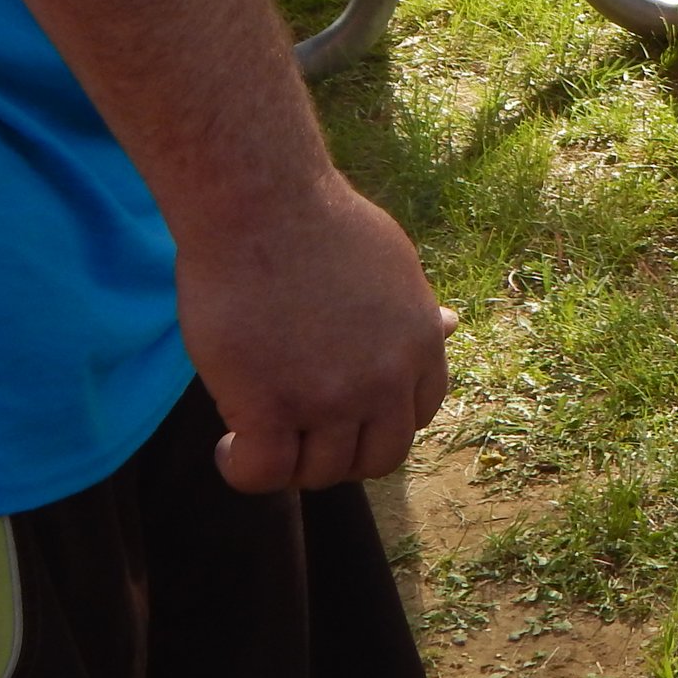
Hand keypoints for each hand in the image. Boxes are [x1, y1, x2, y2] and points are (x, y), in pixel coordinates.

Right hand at [174, 170, 454, 492]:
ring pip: (320, 472)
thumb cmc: (319, 225)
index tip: (340, 409)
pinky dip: (243, 468)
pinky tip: (229, 442)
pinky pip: (263, 473)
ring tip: (257, 434)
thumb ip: (415, 312)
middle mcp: (386, 378)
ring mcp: (331, 397)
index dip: (377, 420)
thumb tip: (449, 324)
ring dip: (288, 462)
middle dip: (340, 453)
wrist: (263, 205)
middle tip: (299, 431)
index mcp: (421, 343)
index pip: (418, 415)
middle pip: (377, 458)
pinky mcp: (269, 406)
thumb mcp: (394, 266)